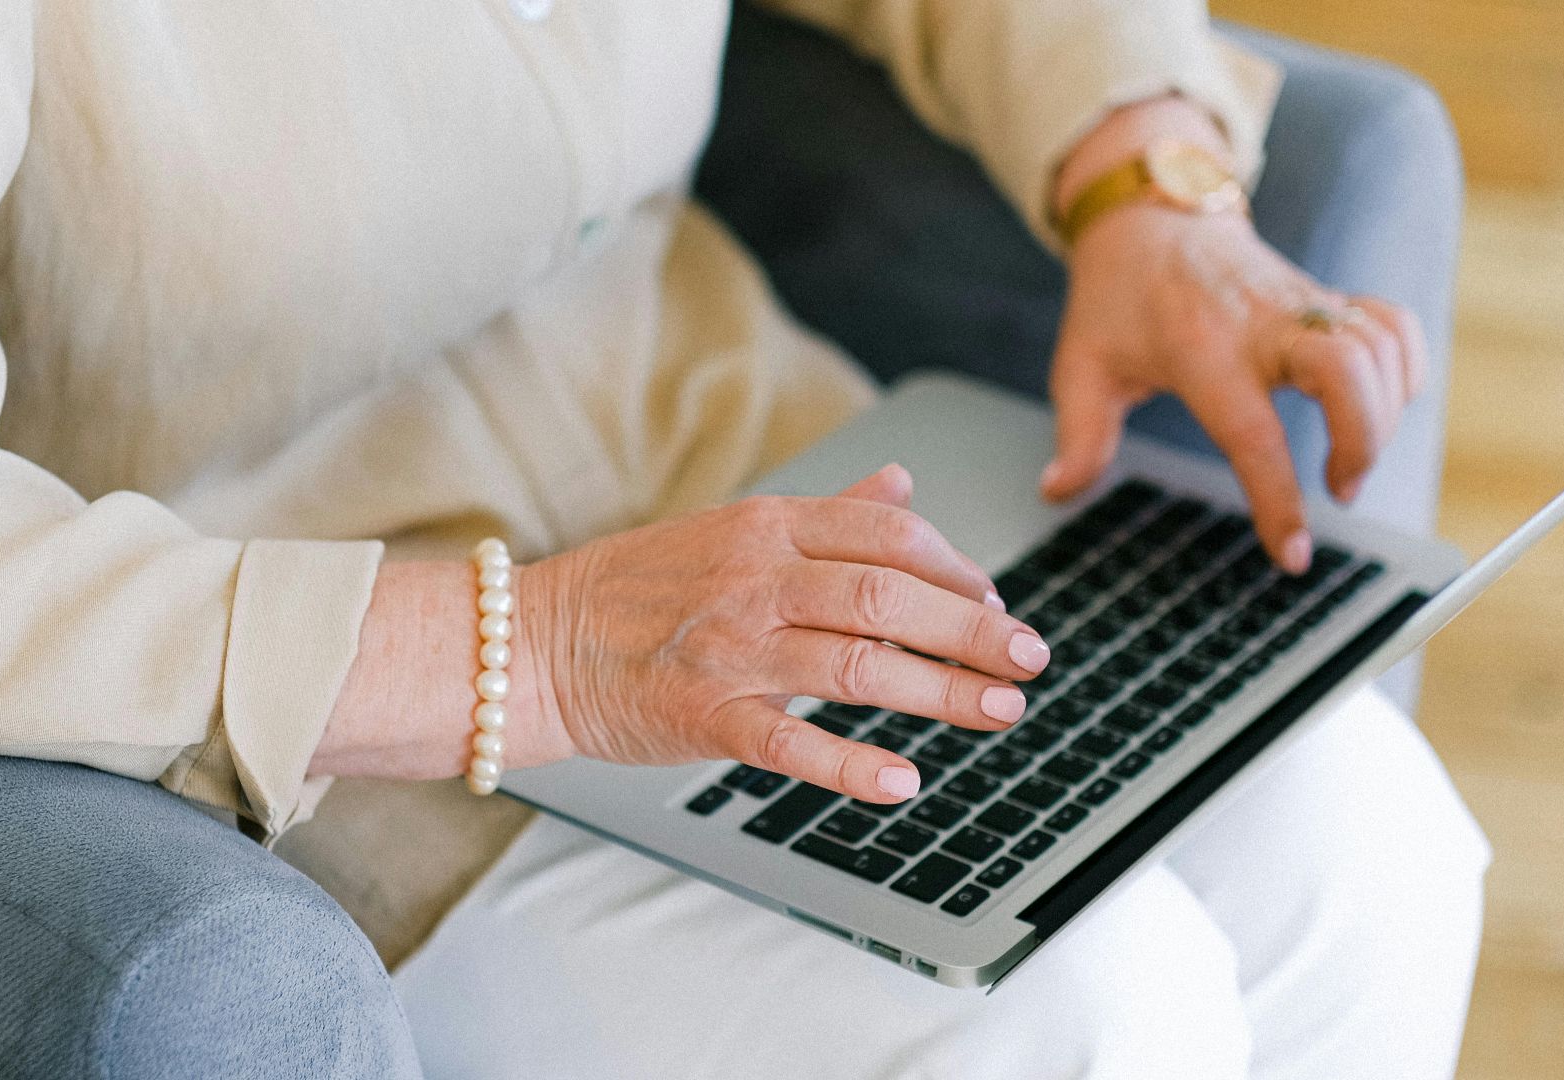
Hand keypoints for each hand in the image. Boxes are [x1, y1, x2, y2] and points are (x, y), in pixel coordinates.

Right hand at [517, 465, 1050, 803]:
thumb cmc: (639, 590)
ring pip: (854, 664)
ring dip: (940, 691)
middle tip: (1029, 659)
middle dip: (972, 629)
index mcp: (766, 526)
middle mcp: (754, 578)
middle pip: (886, 596)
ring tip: (1000, 712)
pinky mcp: (702, 714)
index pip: (887, 534)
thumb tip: (902, 484)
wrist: (534, 642)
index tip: (997, 602)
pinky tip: (904, 780)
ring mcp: (729, 647)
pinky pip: (788, 742)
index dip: (957, 568)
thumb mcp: (732, 528)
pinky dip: (850, 764)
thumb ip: (826, 512)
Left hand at [1042, 100, 1426, 572]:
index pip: (1253, 433)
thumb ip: (1079, 436)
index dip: (1279, 500)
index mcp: (1199, 349)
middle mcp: (1262, 322)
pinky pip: (1390, 326)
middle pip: (1346, 372)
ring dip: (1384, 416)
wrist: (1151, 218)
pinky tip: (1379, 406)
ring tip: (1349, 465)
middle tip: (1340, 490)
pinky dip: (1403, 368)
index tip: (1294, 556)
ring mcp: (1302, 304)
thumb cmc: (1115, 301)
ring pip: (1378, 350)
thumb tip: (1055, 492)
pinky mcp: (1327, 297)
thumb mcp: (1080, 367)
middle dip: (1362, 442)